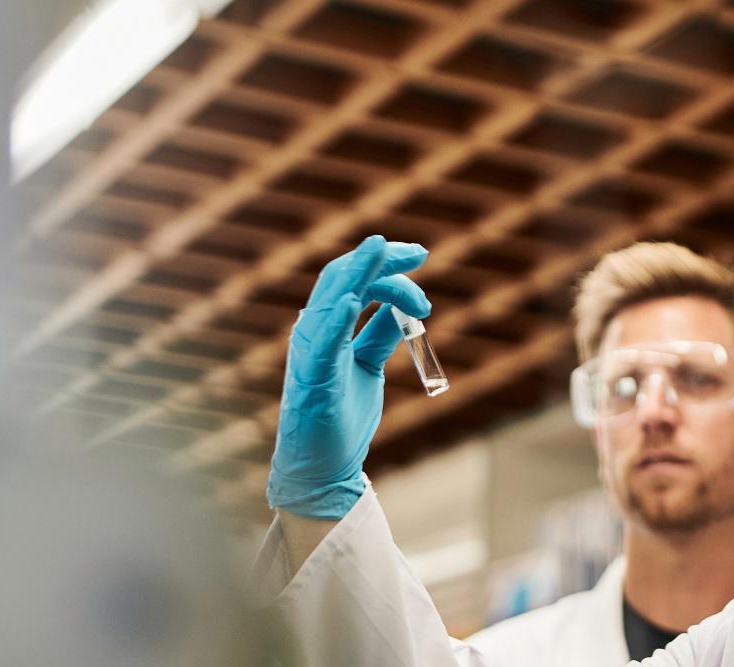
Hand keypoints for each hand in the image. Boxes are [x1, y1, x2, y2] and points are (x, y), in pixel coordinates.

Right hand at [266, 236, 430, 518]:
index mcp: (326, 328)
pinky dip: (336, 322)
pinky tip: (354, 302)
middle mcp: (313, 333)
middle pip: (342, 278)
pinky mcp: (312, 382)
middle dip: (380, 258)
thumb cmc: (340, 417)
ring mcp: (310, 355)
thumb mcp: (367, 365)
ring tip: (380, 249)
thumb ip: (379, 334)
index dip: (389, 270)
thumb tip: (403, 310)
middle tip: (420, 251)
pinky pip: (322, 346)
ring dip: (358, 272)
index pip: (355, 281)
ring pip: (330, 299)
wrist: (323, 468)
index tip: (423, 270)